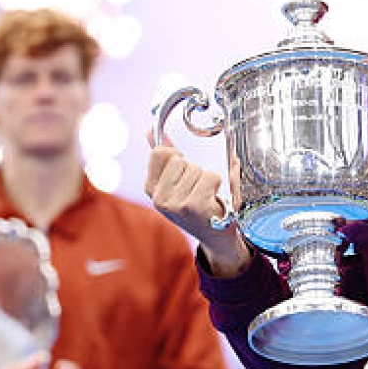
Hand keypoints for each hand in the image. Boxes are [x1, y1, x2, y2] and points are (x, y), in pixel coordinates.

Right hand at [145, 130, 250, 276]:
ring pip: (197, 168)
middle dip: (193, 170)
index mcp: (151, 189)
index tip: (184, 170)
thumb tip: (150, 130)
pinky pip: (210, 176)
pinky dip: (217, 184)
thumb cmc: (198, 207)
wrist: (217, 237)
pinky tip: (214, 200)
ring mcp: (176, 203)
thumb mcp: (176, 183)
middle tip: (196, 189)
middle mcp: (159, 198)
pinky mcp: (194, 206)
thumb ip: (164, 157)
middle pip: (180, 160)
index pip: (160, 153)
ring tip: (206, 196)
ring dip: (206, 179)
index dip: (176, 156)